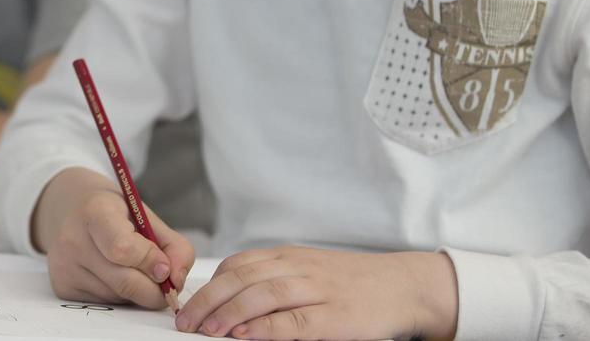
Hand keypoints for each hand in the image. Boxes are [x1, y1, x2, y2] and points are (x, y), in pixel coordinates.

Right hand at [34, 167, 193, 309]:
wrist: (75, 210)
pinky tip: (115, 275)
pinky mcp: (62, 286)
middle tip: (165, 284)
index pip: (123, 248)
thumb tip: (176, 280)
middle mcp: (73, 239)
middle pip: (124, 281)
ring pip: (118, 296)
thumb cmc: (116, 214)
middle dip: (154, 289)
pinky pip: (104, 303)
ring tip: (134, 270)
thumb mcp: (147, 216)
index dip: (150, 262)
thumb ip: (173, 246)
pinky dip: (120, 296)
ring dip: (137, 292)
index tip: (165, 268)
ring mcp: (64, 265)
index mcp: (95, 211)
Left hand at [175, 247, 457, 339]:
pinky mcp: (334, 317)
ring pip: (264, 295)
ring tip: (207, 331)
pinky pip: (293, 321)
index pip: (239, 263)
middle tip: (186, 322)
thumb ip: (275, 280)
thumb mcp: (310, 271)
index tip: (189, 302)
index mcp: (289, 257)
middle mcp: (299, 268)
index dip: (210, 283)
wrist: (402, 286)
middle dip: (209, 300)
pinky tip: (245, 336)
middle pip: (243, 278)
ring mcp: (317, 291)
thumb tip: (232, 302)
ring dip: (230, 313)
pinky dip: (266, 328)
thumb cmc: (352, 284)